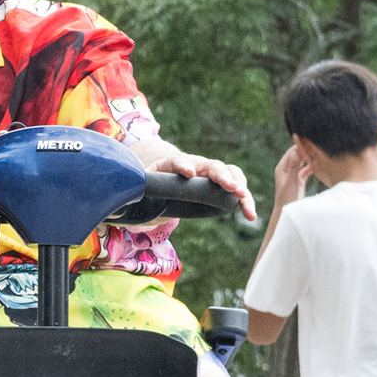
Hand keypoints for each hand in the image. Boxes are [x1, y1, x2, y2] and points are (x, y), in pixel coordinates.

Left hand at [141, 140, 256, 223]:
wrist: (169, 177)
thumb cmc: (156, 182)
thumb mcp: (144, 184)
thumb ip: (139, 188)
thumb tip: (124, 197)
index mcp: (173, 164)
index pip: (177, 161)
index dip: (183, 166)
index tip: (188, 173)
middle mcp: (197, 165)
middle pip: (211, 166)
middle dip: (221, 176)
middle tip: (229, 187)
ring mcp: (212, 174)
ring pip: (231, 175)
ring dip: (239, 186)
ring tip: (244, 199)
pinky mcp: (223, 186)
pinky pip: (238, 190)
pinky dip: (246, 201)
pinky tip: (251, 216)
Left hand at [270, 142, 315, 211]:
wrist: (286, 211)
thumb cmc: (286, 197)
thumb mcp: (292, 180)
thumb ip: (295, 166)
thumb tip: (297, 151)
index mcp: (282, 167)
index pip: (292, 151)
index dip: (301, 146)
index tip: (312, 140)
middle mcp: (287, 169)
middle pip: (298, 156)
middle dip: (307, 151)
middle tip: (320, 145)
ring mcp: (293, 174)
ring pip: (303, 163)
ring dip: (311, 159)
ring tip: (322, 152)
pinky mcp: (299, 179)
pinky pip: (307, 170)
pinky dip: (313, 167)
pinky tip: (322, 164)